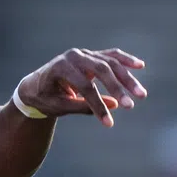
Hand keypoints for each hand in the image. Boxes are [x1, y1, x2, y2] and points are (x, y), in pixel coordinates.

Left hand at [16, 48, 145, 126]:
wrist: (35, 85)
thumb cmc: (44, 97)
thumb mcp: (58, 106)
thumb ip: (82, 106)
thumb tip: (113, 106)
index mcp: (61, 67)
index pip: (85, 86)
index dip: (98, 105)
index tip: (108, 123)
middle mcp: (74, 56)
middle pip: (101, 70)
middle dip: (117, 88)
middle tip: (130, 106)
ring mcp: (84, 54)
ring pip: (110, 63)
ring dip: (127, 78)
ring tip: (141, 94)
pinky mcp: (92, 56)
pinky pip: (111, 56)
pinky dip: (125, 60)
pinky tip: (140, 65)